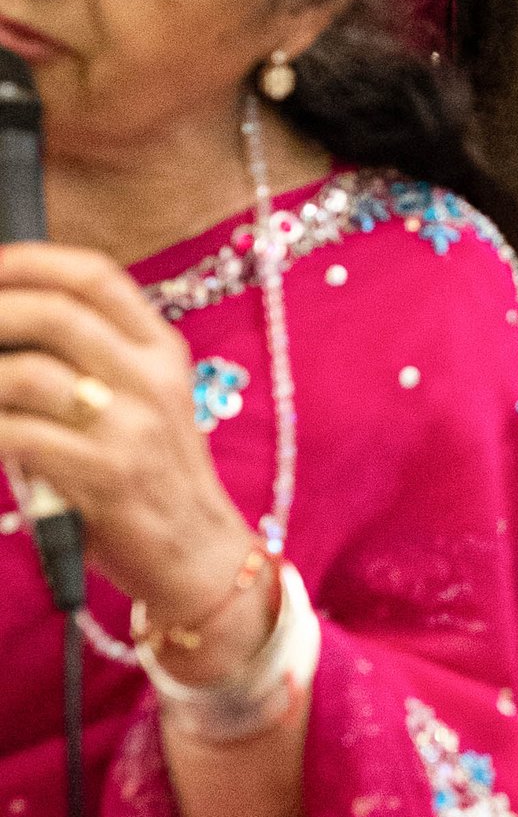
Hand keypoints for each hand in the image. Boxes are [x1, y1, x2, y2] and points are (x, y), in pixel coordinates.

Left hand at [0, 243, 273, 660]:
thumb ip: (95, 360)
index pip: (96, 277)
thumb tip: (12, 326)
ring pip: (30, 373)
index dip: (32, 261)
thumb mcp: (146, 402)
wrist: (200, 554)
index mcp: (162, 350)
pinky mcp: (104, 476)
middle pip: (58, 312)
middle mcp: (152, 379)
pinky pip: (19, 436)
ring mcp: (131, 427)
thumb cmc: (155, 476)